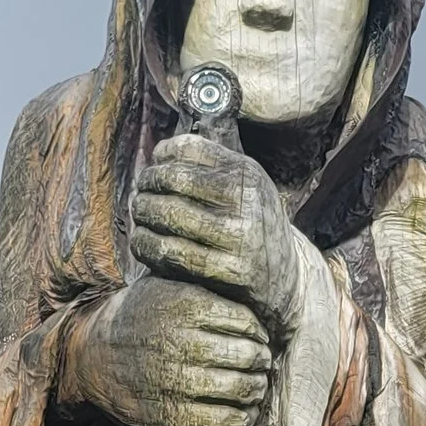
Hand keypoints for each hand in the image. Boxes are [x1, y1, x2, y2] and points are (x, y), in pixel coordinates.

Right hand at [62, 275, 270, 425]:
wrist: (89, 357)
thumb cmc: (138, 317)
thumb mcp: (165, 286)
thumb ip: (204, 287)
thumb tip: (253, 287)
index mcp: (185, 307)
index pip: (248, 323)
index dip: (259, 334)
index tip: (259, 339)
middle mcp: (181, 344)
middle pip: (249, 356)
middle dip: (261, 361)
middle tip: (261, 364)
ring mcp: (176, 384)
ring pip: (243, 389)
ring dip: (257, 390)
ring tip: (255, 387)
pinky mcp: (172, 419)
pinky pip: (228, 422)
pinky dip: (244, 418)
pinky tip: (243, 412)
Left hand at [128, 133, 311, 334]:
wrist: (285, 277)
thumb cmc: (252, 224)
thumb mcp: (246, 186)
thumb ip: (210, 166)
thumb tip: (161, 151)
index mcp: (247, 172)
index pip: (189, 149)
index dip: (161, 157)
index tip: (153, 169)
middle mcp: (245, 200)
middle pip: (174, 180)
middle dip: (147, 186)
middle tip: (140, 195)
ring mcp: (238, 236)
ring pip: (169, 215)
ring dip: (143, 213)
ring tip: (140, 216)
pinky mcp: (227, 271)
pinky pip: (171, 253)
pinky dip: (147, 245)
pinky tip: (143, 242)